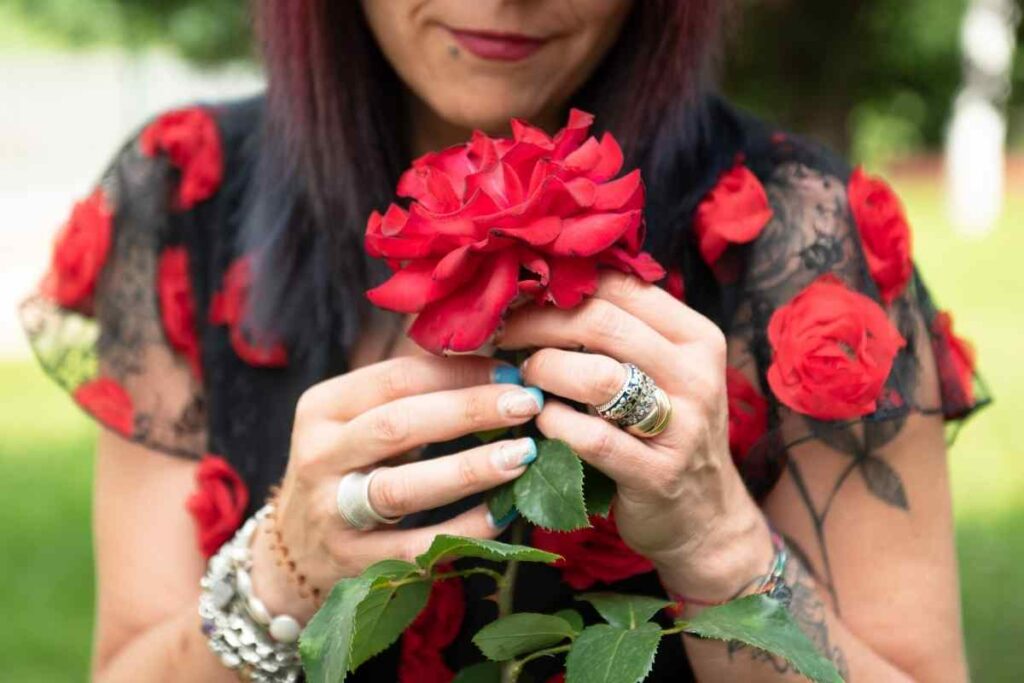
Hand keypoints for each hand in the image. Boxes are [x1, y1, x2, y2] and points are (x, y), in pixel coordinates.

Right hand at [249, 355, 542, 621]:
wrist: (295, 551)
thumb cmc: (346, 469)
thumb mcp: (356, 422)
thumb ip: (410, 394)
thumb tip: (494, 365)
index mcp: (323, 408)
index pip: (396, 378)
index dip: (458, 372)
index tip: (511, 373)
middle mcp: (320, 456)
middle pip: (399, 425)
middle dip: (470, 411)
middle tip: (527, 404)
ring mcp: (331, 511)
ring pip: (402, 488)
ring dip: (468, 469)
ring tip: (523, 455)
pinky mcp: (351, 561)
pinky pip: (415, 546)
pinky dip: (462, 530)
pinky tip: (501, 512)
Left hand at [498, 272, 770, 598]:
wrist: (705, 517)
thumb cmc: (666, 432)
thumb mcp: (663, 373)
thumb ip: (621, 333)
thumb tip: (545, 288)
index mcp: (697, 337)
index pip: (623, 286)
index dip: (562, 286)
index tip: (521, 295)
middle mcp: (696, 375)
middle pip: (603, 323)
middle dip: (540, 323)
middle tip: (503, 334)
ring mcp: (682, 427)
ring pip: (598, 376)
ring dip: (545, 370)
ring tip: (525, 378)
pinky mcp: (657, 474)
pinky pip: (592, 438)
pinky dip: (554, 424)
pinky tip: (540, 420)